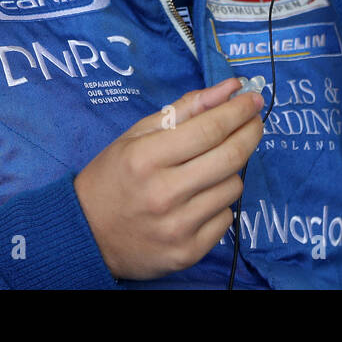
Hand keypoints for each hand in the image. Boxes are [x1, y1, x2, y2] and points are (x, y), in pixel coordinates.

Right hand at [74, 77, 265, 280]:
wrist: (87, 234)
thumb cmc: (113, 176)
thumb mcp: (137, 135)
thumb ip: (185, 109)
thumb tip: (229, 89)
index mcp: (146, 158)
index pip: (210, 129)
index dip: (238, 111)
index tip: (253, 99)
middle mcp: (163, 193)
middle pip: (230, 157)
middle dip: (250, 132)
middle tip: (255, 120)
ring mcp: (178, 227)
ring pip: (233, 187)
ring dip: (232, 170)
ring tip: (212, 165)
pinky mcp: (188, 252)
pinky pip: (226, 218)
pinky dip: (220, 202)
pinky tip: (200, 197)